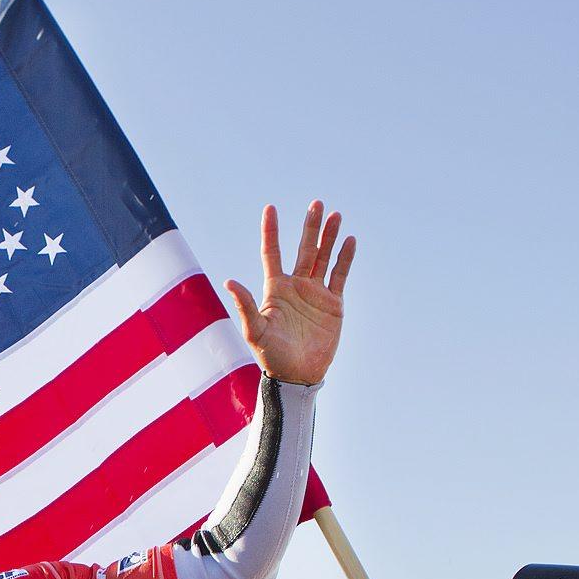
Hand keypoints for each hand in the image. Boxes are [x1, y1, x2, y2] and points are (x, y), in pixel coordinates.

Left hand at [223, 201, 354, 386]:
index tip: (270, 208)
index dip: (271, 231)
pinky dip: (345, 258)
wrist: (297, 375)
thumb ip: (245, 305)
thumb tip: (229, 281)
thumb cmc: (271, 355)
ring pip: (323, 257)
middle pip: (303, 249)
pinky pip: (339, 275)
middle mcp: (295, 286)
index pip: (272, 252)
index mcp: (274, 289)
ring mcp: (315, 293)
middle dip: (309, 227)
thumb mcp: (256, 330)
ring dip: (329, 236)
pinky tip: (350, 241)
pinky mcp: (333, 304)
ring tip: (335, 214)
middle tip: (316, 203)